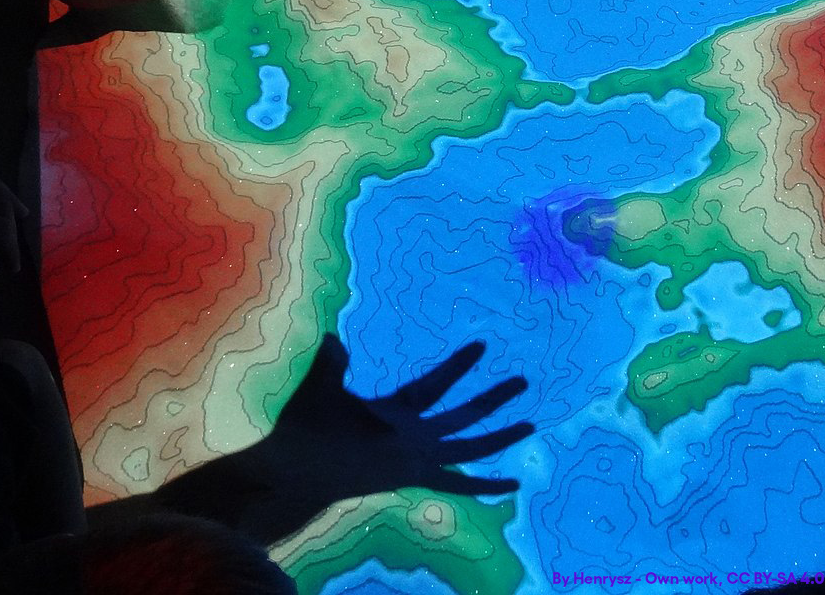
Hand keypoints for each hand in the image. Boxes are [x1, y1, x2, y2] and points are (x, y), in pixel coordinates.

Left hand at [131, 335, 531, 544]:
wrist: (294, 466)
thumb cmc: (303, 429)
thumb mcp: (320, 387)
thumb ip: (331, 364)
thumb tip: (335, 338)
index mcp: (394, 412)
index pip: (435, 385)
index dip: (458, 366)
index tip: (481, 346)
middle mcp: (411, 435)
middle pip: (463, 412)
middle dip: (492, 398)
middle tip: (522, 380)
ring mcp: (416, 456)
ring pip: (469, 443)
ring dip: (499, 434)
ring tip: (531, 424)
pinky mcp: (416, 474)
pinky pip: (459, 482)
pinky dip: (485, 486)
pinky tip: (513, 486)